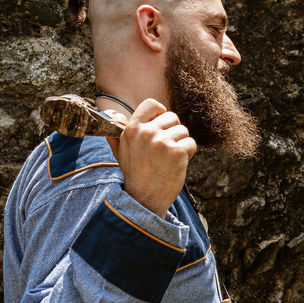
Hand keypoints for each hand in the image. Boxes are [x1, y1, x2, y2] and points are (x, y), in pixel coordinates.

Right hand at [109, 98, 196, 216]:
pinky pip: (191, 143)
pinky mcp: (177, 152)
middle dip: (173, 132)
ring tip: (168, 159)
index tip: (161, 127)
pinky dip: (189, 153)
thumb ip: (118, 133)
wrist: (144, 198)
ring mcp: (162, 142)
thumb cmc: (135, 173)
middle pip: (172, 117)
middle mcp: (146, 132)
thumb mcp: (121, 151)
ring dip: (181, 144)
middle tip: (164, 151)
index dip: (161, 113)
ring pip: (183, 131)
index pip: (152, 104)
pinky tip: (177, 164)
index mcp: (131, 129)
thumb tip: (112, 114)